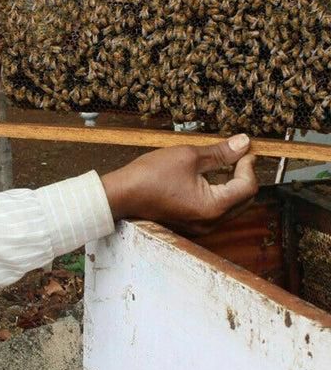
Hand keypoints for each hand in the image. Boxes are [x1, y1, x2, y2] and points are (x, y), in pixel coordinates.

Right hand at [100, 134, 257, 234]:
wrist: (121, 195)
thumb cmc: (149, 176)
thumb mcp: (188, 156)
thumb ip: (220, 152)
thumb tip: (243, 143)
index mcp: (213, 207)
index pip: (247, 186)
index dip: (249, 165)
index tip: (245, 149)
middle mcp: (210, 223)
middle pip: (244, 199)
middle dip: (244, 175)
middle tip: (238, 155)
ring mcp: (200, 227)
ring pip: (232, 206)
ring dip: (232, 185)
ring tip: (223, 164)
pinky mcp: (192, 224)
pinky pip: (216, 210)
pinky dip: (219, 193)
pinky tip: (209, 178)